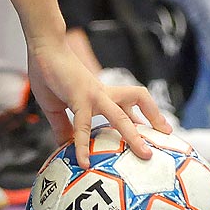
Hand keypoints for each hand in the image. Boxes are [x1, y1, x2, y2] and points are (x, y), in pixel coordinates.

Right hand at [29, 30, 170, 164]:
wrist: (43, 47)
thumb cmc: (49, 73)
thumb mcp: (56, 106)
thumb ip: (63, 126)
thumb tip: (65, 147)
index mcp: (100, 95)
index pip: (129, 105)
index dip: (144, 117)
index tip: (156, 133)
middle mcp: (103, 94)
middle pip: (137, 101)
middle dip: (154, 119)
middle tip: (167, 138)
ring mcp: (94, 95)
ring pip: (121, 116)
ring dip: (134, 136)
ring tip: (145, 154)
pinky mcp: (80, 97)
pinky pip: (83, 125)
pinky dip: (82, 145)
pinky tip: (83, 161)